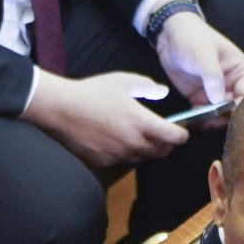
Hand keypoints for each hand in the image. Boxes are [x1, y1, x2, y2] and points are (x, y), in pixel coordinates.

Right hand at [22, 71, 188, 168]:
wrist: (62, 110)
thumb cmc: (91, 93)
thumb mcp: (122, 80)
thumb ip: (147, 87)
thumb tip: (162, 92)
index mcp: (141, 122)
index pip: (174, 138)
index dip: (182, 135)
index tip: (182, 130)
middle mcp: (133, 143)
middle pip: (162, 152)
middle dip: (167, 143)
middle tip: (163, 132)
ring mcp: (120, 155)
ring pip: (145, 158)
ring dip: (148, 149)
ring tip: (141, 134)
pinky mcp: (107, 162)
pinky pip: (126, 161)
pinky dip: (129, 153)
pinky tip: (121, 139)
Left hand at [155, 13, 243, 119]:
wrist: (170, 36)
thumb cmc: (192, 37)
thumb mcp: (203, 54)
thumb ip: (213, 76)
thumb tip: (219, 100)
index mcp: (240, 70)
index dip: (239, 106)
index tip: (227, 113)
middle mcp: (231, 84)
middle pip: (234, 109)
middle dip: (224, 117)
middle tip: (211, 119)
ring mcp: (216, 93)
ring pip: (220, 116)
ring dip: (212, 121)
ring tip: (201, 120)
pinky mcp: (201, 99)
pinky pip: (204, 116)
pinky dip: (200, 121)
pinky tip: (193, 120)